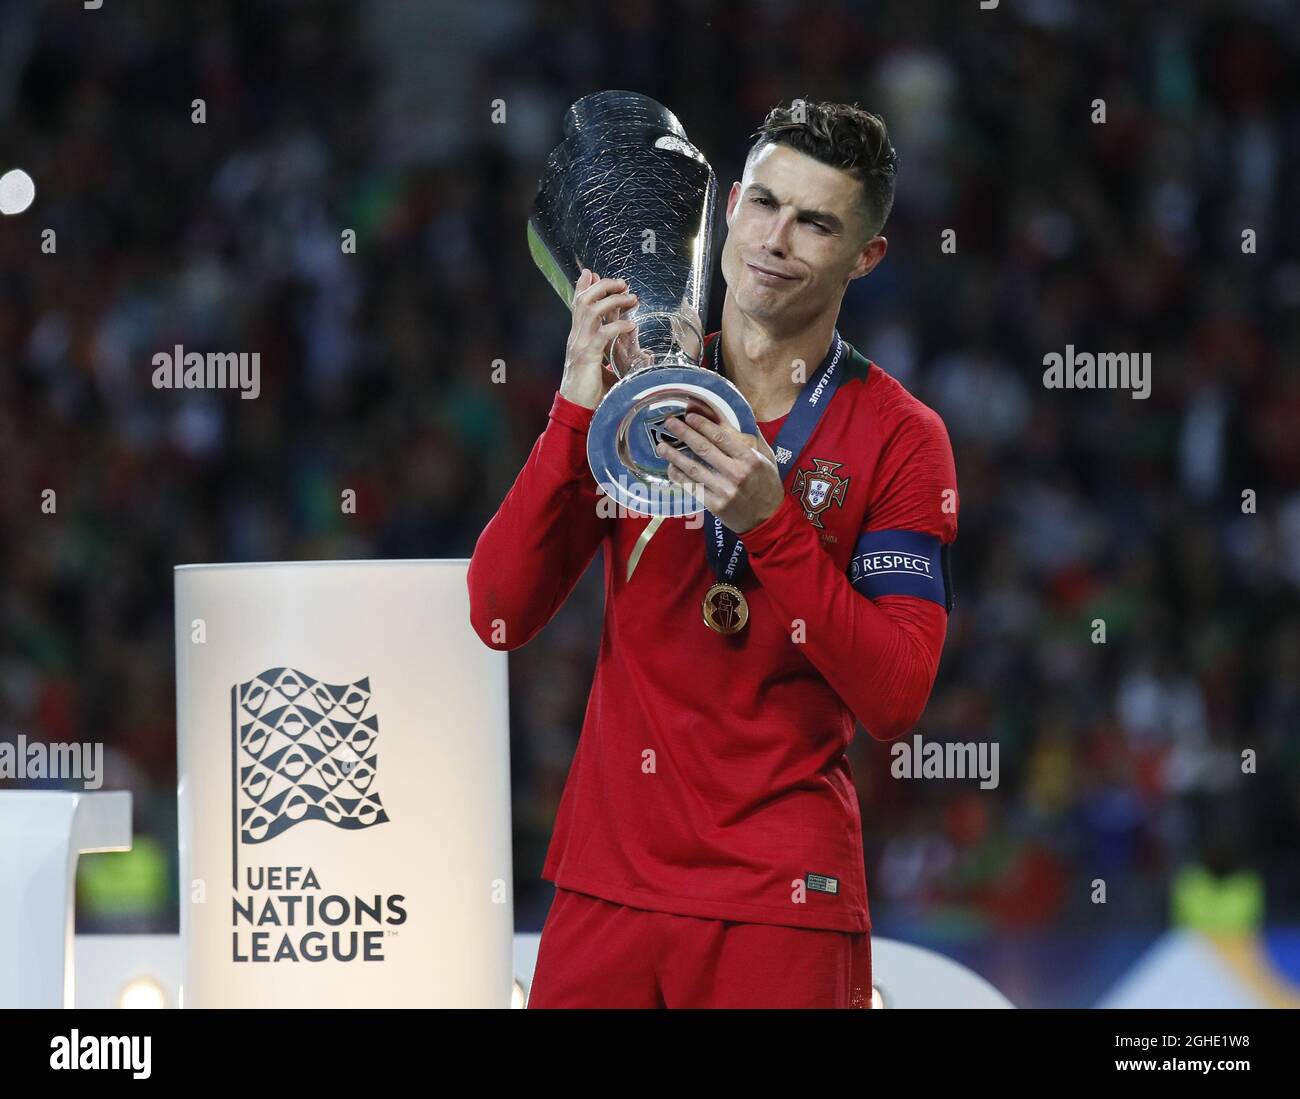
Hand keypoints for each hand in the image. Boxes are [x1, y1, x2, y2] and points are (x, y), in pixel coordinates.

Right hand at [560, 269, 637, 409]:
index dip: (583, 287)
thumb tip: (643, 353)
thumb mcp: (605, 368)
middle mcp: (576, 338)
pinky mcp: (586, 357)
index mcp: (578, 338)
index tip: (593, 273)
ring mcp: (579, 346)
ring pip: (591, 311)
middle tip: (622, 282)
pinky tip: (630, 324)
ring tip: (631, 297)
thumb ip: (616, 357)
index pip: (578, 306)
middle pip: (583, 301)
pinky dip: (617, 326)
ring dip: (612, 300)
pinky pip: (602, 334)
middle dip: (602, 287)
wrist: (576, 412)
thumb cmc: (591, 393)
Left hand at [655, 412, 785, 532]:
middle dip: (684, 433)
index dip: (703, 424)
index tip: (688, 415)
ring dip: (675, 456)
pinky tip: (670, 468)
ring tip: (661, 446)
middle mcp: (736, 473)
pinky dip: (679, 477)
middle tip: (669, 422)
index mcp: (750, 458)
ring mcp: (724, 490)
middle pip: (704, 449)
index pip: (722, 437)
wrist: (767, 519)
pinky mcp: (715, 505)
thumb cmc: (767, 484)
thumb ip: (751, 438)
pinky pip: (692, 487)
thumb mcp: (767, 457)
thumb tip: (732, 418)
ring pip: (694, 469)